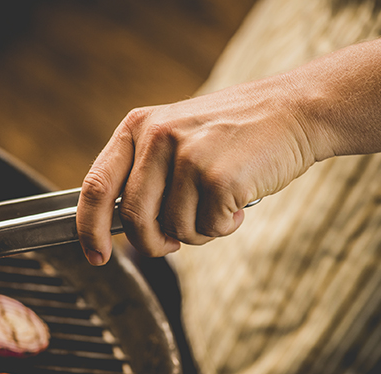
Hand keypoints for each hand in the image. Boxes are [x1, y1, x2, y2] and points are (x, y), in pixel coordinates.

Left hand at [76, 74, 317, 264]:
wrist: (291, 112)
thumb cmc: (231, 134)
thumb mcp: (175, 136)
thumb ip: (145, 174)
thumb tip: (118, 228)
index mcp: (138, 126)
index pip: (96, 185)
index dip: (89, 228)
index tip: (95, 256)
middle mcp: (158, 137)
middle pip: (133, 219)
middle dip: (152, 244)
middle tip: (171, 244)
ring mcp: (188, 156)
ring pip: (175, 229)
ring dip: (198, 231)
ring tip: (219, 202)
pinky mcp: (218, 177)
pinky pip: (209, 229)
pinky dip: (225, 226)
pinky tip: (238, 200)